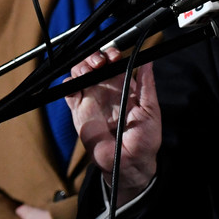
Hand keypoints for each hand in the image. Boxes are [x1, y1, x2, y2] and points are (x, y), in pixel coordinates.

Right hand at [66, 47, 160, 205]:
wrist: (129, 163)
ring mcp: (92, 99)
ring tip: (88, 71)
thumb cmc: (144, 139)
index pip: (115, 63)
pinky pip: (69, 93)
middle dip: (94, 57)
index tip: (114, 56)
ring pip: (80, 74)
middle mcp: (107, 90)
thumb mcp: (150, 109)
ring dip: (81, 67)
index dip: (112, 54)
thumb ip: (147, 85)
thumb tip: (148, 61)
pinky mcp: (79, 112)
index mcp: (125, 86)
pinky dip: (68, 84)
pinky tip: (76, 84)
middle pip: (95, 64)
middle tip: (99, 62)